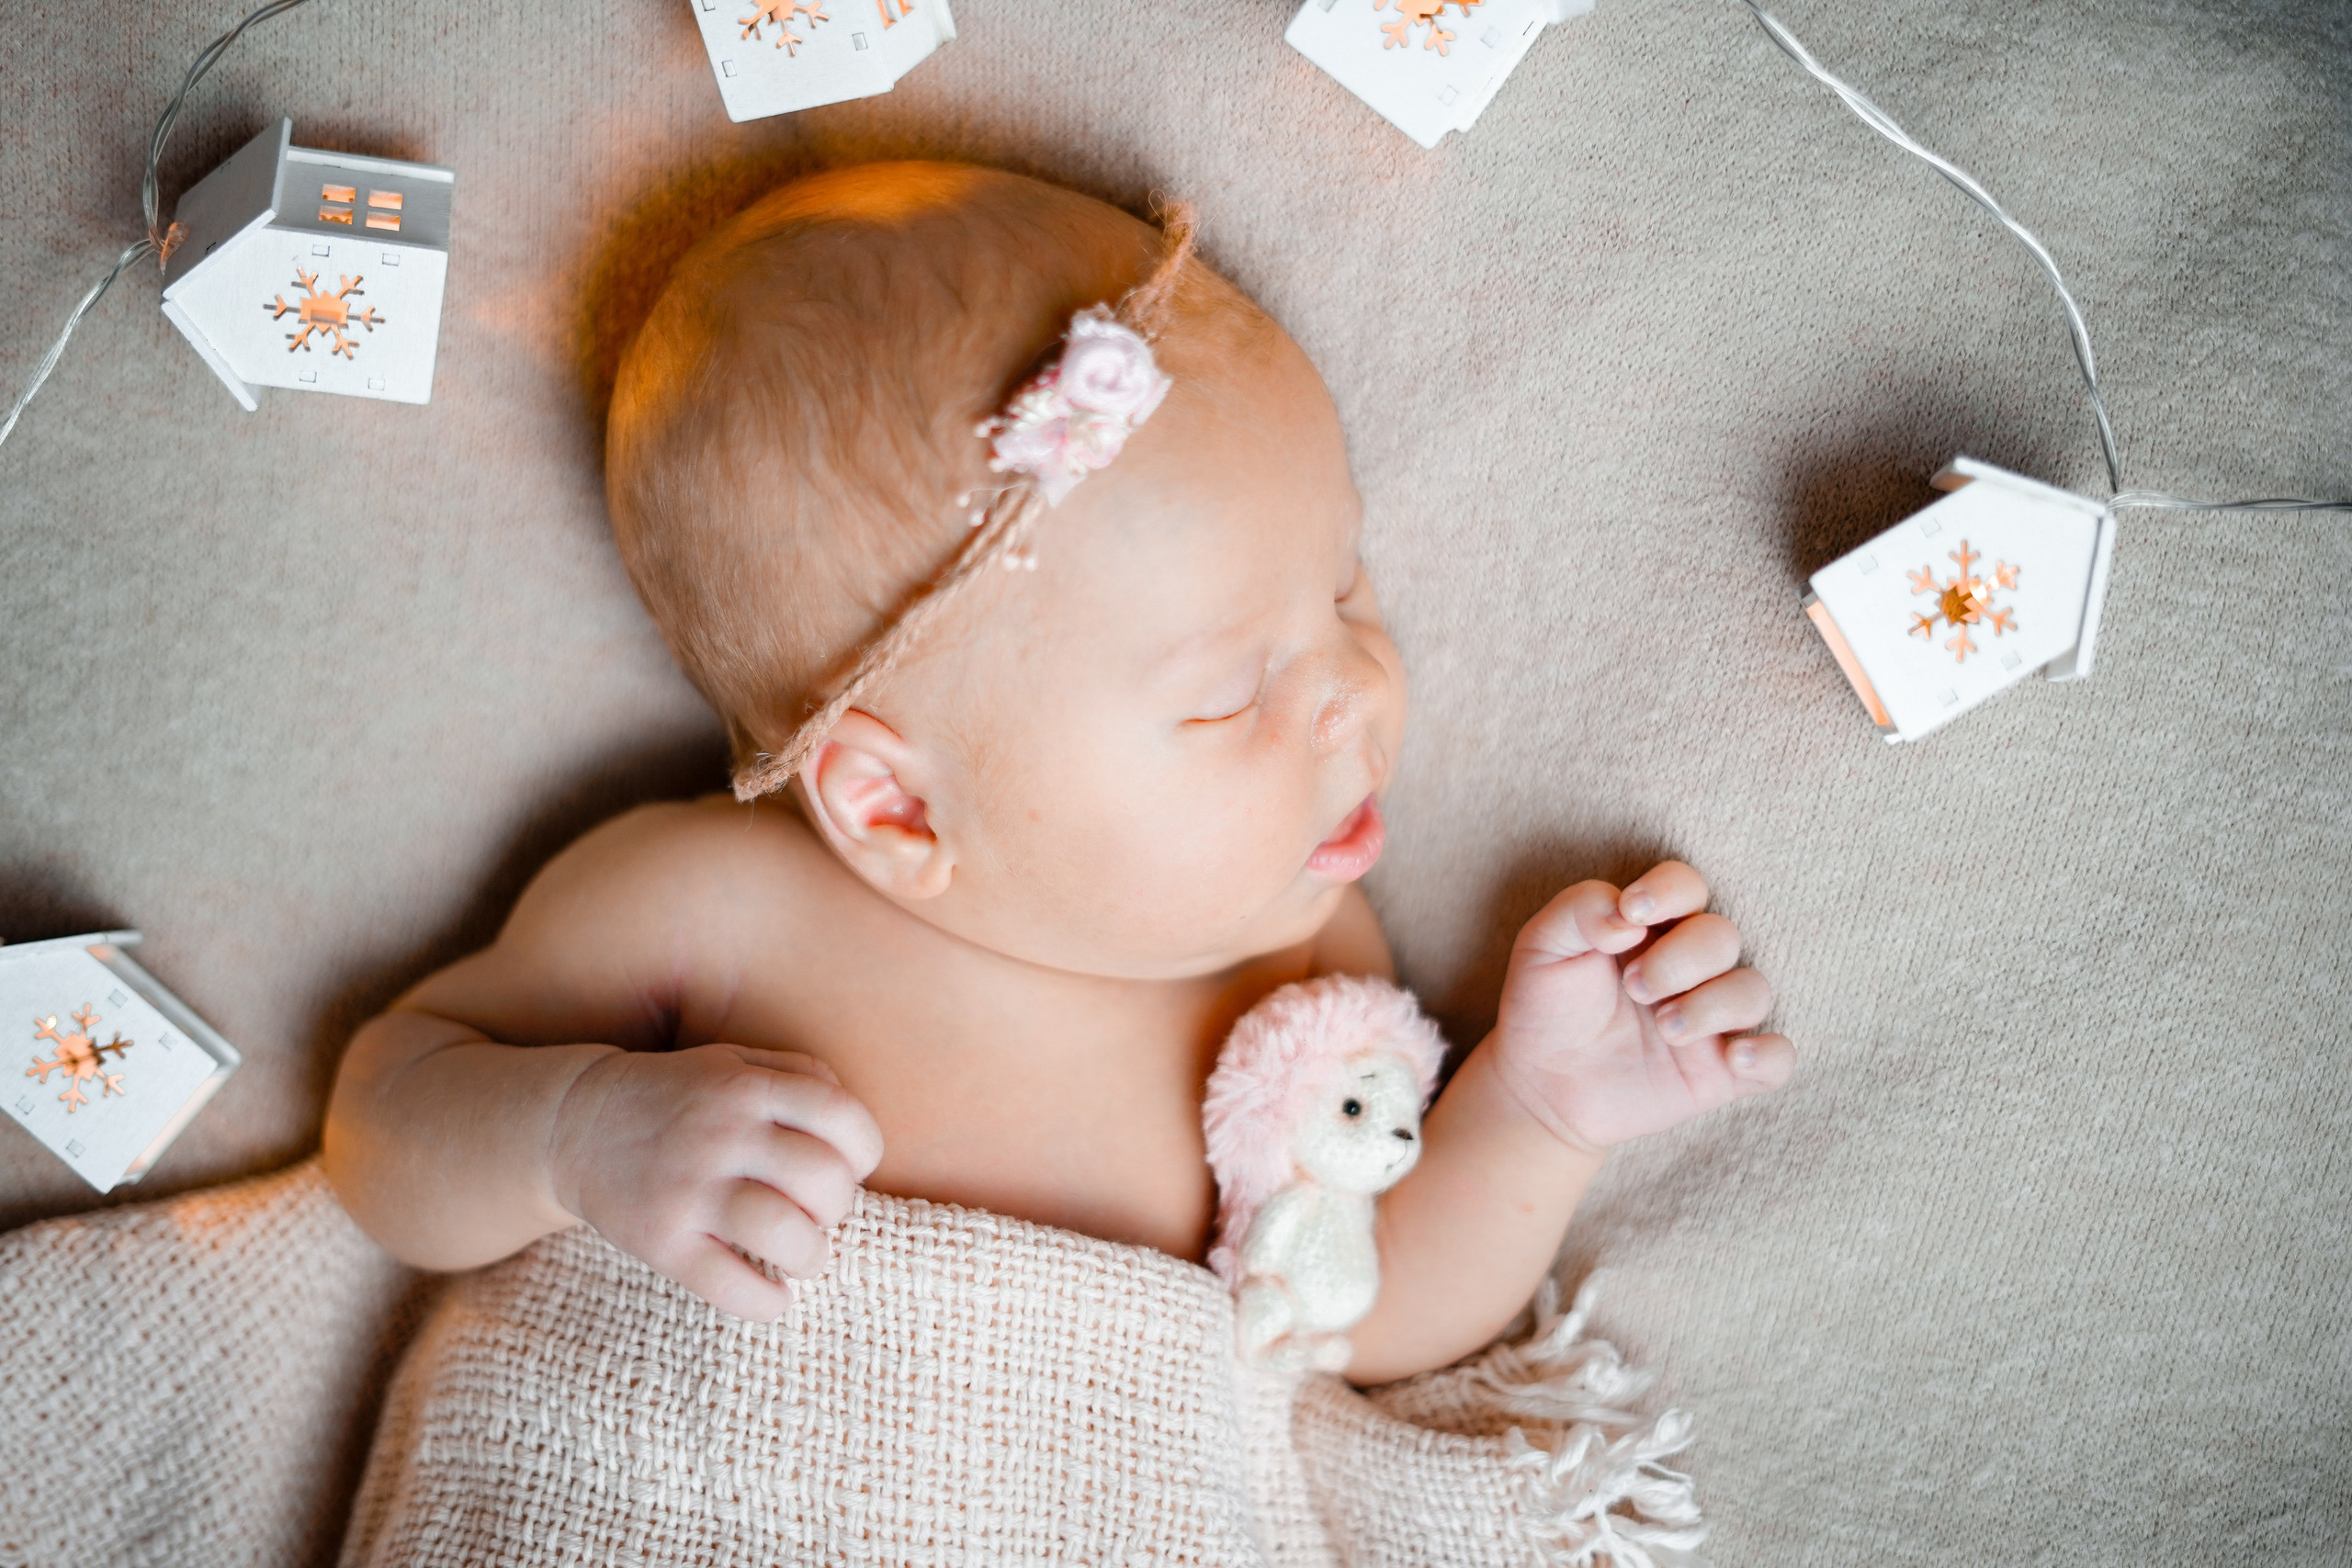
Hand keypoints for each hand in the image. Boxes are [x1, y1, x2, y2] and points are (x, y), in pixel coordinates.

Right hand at [548, 1042, 883, 1320]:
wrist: (576, 1125)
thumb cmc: (679, 1098)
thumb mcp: (736, 1062)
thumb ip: (802, 1075)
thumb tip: (853, 1129)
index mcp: (747, 1087)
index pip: (842, 1118)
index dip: (865, 1151)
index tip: (853, 1168)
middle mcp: (721, 1134)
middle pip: (822, 1180)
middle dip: (838, 1207)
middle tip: (820, 1213)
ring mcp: (688, 1190)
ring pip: (785, 1235)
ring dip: (811, 1256)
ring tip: (803, 1256)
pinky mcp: (660, 1241)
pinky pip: (730, 1286)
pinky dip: (767, 1302)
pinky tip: (774, 1296)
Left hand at [1488, 861, 1792, 1152]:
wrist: (1541, 1086)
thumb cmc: (1546, 1006)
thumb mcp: (1542, 947)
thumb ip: (1579, 911)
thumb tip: (1626, 916)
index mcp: (1652, 927)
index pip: (1687, 886)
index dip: (1670, 891)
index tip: (1633, 911)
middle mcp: (1690, 968)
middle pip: (1722, 937)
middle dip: (1681, 959)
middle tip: (1634, 988)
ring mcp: (1711, 1020)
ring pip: (1753, 991)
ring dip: (1713, 1005)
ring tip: (1664, 1026)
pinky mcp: (1723, 1072)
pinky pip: (1779, 1058)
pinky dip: (1769, 1054)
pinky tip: (1734, 1057)